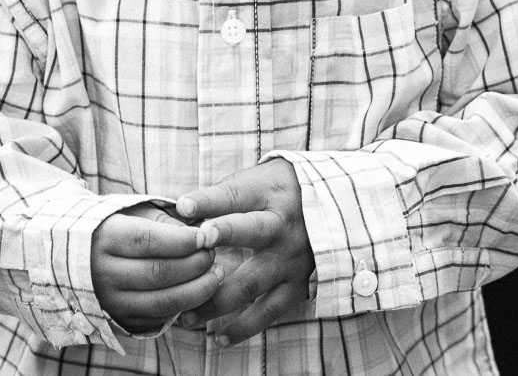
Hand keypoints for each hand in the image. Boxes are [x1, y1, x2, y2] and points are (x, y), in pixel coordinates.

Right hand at [92, 204, 220, 334]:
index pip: (147, 240)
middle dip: (195, 263)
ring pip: (163, 300)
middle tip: (213, 253)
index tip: (205, 236)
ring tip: (217, 273)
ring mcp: (112, 301)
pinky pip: (162, 317)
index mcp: (106, 239)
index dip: (181, 240)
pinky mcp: (124, 321)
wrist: (88, 258)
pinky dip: (188, 305)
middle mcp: (104, 273)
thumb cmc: (123, 229)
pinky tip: (202, 290)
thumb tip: (200, 234)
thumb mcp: (138, 213)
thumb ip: (168, 220)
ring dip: (198, 288)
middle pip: (158, 272)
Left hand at [173, 160, 315, 345]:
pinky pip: (269, 311)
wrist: (337, 208)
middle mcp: (282, 227)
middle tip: (198, 240)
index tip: (183, 206)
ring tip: (186, 314)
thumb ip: (223, 195)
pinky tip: (219, 338)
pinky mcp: (297, 285)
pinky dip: (244, 327)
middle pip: (253, 230)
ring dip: (218, 298)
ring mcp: (291, 259)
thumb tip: (180, 212)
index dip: (210, 200)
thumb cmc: (281, 192)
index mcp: (269, 194)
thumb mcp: (258, 179)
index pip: (236, 194)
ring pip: (253, 281)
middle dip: (225, 233)